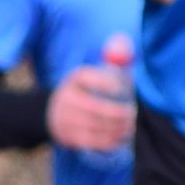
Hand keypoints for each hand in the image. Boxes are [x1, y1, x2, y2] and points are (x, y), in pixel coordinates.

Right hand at [48, 34, 135, 153]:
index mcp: (74, 79)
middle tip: (132, 113)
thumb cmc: (82, 91)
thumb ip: (111, 61)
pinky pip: (91, 141)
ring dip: (115, 127)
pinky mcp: (69, 137)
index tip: (120, 88)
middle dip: (116, 112)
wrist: (51, 113)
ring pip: (94, 126)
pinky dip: (108, 141)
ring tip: (130, 126)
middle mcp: (67, 98)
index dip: (103, 82)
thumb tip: (124, 42)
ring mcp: (66, 119)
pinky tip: (121, 137)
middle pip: (93, 106)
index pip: (85, 76)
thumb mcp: (90, 75)